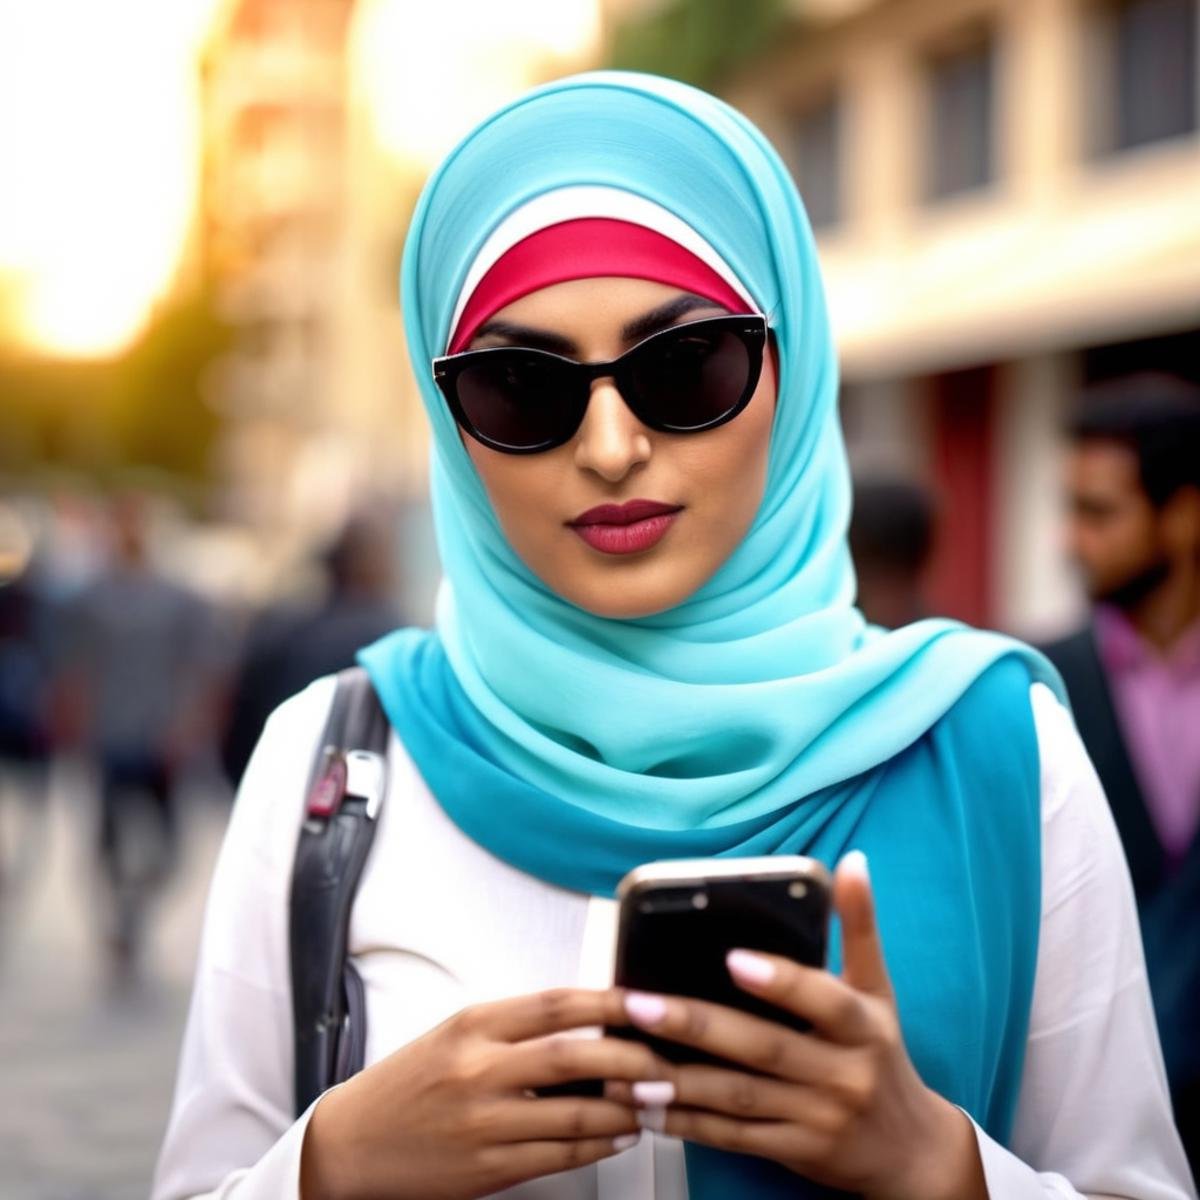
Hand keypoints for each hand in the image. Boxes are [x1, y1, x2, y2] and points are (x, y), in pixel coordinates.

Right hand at [300, 987, 669, 1199]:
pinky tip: (622, 1135)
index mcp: (474, 1025)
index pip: (557, 1004)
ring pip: (574, 1114)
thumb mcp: (457, 1033)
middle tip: (667, 1060)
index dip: (611, 1002)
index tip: (649, 1002)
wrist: (353, 1143)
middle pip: (574, 1056)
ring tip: (656, 1100)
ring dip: (626, 1108)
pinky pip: (558, 1156)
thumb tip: (591, 1018)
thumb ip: (517, 1025)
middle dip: (632, 1058)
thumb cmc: (410, 1082)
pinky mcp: (486, 1169)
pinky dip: (599, 1146)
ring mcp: (484, 1122)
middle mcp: (479, 1069)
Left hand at [609, 853, 986, 1199]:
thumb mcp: (878, 989)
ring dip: (677, 1082)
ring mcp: (818, 1119)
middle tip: (638, 1005)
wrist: (910, 1150)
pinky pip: (734, 1137)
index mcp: (863, 1026)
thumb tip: (853, 861)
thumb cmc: (881, 1053)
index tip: (731, 959)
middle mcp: (843, 1074)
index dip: (779, 981)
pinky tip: (645, 1107)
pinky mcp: (796, 1153)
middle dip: (696, 1026)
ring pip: (739, 1097)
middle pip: (763, 1048)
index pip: (823, 1001)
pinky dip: (688, 1123)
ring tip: (624, 1064)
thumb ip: (858, 925)